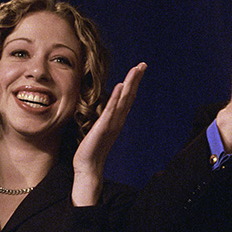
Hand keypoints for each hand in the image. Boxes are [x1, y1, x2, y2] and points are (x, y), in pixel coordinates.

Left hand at [72, 62, 145, 205]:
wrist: (88, 166)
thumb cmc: (91, 148)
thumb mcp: (99, 128)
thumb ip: (104, 117)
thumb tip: (106, 108)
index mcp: (117, 119)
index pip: (127, 98)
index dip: (133, 83)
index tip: (138, 69)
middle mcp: (118, 120)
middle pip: (130, 96)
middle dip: (136, 79)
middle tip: (143, 64)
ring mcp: (112, 123)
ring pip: (124, 100)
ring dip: (131, 83)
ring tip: (136, 69)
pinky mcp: (103, 127)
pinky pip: (111, 109)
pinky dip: (117, 97)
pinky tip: (121, 86)